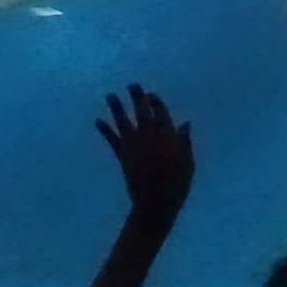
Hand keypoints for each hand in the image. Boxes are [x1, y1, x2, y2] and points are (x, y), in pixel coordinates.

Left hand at [96, 85, 193, 228]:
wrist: (156, 202)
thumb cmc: (177, 184)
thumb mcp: (187, 162)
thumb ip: (184, 141)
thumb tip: (185, 123)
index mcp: (167, 137)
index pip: (161, 114)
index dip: (156, 102)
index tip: (151, 94)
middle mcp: (149, 137)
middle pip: (142, 112)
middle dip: (137, 98)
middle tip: (132, 85)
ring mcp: (134, 145)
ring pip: (124, 122)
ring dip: (116, 108)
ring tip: (110, 95)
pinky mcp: (123, 156)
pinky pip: (112, 140)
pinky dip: (105, 130)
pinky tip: (98, 120)